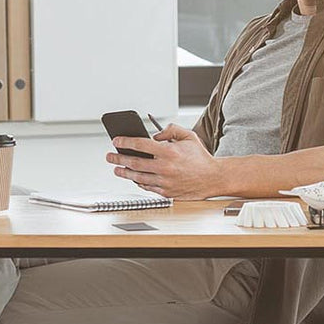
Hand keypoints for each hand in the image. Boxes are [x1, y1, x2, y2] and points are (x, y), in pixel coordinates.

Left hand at [105, 123, 223, 199]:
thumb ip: (170, 130)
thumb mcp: (188, 136)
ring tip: (117, 169)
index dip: (125, 142)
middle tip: (110, 156)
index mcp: (169, 152)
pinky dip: (138, 182)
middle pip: (134, 163)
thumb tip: (154, 135)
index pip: (141, 145)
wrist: (213, 178)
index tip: (116, 140)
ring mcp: (165, 182)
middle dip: (118, 158)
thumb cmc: (201, 158)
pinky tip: (133, 178)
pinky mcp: (167, 192)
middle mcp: (165, 167)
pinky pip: (147, 187)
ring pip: (138, 177)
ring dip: (124, 173)